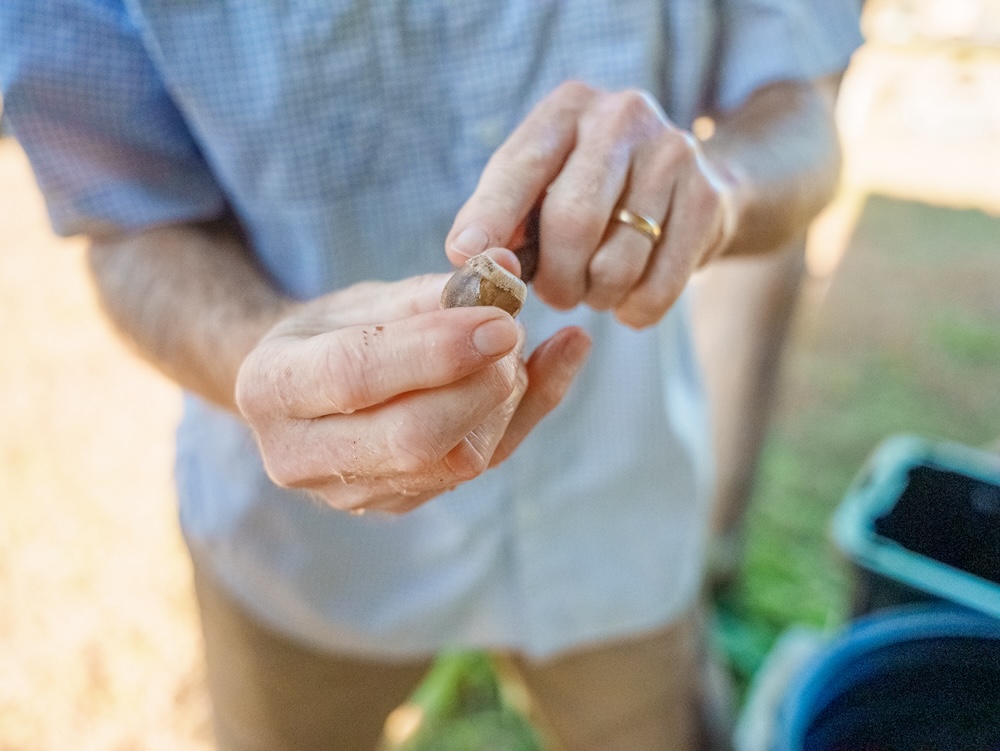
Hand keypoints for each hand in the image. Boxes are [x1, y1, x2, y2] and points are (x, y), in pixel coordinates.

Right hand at [235, 255, 590, 514]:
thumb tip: (506, 271)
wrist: (307, 388)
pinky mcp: (396, 505)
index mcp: (271, 386)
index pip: (355, 374)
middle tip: (512, 332)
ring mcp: (348, 493)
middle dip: (479, 385)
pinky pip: (476, 469)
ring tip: (508, 350)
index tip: (499, 321)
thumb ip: (433, 290)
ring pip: (453, 464)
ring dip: (501, 401)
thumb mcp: (365, 298)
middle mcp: (298, 455)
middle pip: (411, 439)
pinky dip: (522, 416)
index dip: (435, 350)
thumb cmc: (336, 330)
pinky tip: (548, 366)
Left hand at [446, 81, 740, 328]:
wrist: (690, 187)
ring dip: (596, 296)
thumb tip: (469, 256)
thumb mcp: (542, 188)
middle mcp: (621, 117)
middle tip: (557, 294)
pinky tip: (630, 299)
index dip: (490, 217)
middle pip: (572, 222)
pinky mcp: (708, 197)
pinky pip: (659, 286)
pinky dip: (635, 309)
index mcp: (567, 108)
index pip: (520, 167)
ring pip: (615, 263)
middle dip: (555, 278)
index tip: (464, 256)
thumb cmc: (593, 195)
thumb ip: (503, 217)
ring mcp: (671, 152)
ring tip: (595, 288)